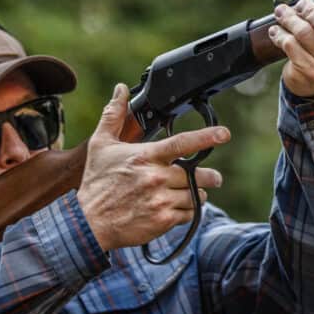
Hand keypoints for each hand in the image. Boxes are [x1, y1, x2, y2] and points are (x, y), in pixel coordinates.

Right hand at [77, 84, 229, 251]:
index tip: (224, 134)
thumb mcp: (101, 145)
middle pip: (197, 174)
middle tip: (212, 177)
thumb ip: (114, 115)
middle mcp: (156, 178)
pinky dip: (187, 212)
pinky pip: (189, 215)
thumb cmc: (96, 183)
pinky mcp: (163, 221)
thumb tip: (120, 90)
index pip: (182, 143)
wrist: (89, 223)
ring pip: (195, 196)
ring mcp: (161, 200)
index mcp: (145, 156)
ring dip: (196, 194)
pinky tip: (175, 208)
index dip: (206, 137)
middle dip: (209, 177)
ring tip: (188, 193)